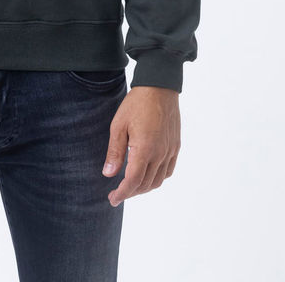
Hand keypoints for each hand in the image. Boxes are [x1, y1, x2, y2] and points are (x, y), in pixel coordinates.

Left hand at [102, 85, 180, 205]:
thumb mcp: (118, 125)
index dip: (122, 194)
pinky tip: (148, 174)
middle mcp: (160, 154)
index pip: (133, 182)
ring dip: (144, 188)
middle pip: (146, 184)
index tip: (112, 199)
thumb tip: (108, 175)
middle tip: (117, 193)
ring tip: (131, 186)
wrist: (159, 86)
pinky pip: (168, 171)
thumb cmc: (136, 103)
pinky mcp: (176, 146)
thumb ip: (115, 151)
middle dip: (131, 192)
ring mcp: (170, 151)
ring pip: (158, 180)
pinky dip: (157, 178)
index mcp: (144, 149)